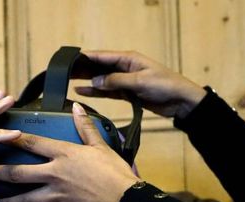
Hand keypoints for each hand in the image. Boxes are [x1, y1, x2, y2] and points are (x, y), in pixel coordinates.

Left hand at [0, 103, 139, 201]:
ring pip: (24, 197)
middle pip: (18, 173)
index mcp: (64, 154)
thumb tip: (77, 108)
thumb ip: (85, 127)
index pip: (32, 143)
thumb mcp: (101, 146)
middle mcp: (55, 174)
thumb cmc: (115, 173)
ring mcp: (57, 194)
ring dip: (6, 198)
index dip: (11, 137)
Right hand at [75, 50, 206, 118]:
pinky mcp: (127, 93)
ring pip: (101, 80)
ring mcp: (125, 80)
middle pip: (98, 67)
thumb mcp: (140, 82)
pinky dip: (95, 92)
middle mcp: (124, 67)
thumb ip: (116, 81)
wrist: (181, 101)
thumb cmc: (166, 86)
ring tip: (68, 82)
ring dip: (86, 81)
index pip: (102, 56)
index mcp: (128, 58)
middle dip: (82, 69)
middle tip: (64, 73)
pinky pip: (107, 91)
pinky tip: (82, 92)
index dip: (85, 58)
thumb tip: (94, 82)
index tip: (70, 60)